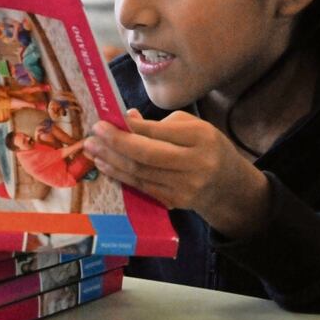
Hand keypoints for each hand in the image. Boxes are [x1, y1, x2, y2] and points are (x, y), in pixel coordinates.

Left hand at [84, 109, 270, 237]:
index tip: (107, 119)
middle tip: (94, 133)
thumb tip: (126, 119)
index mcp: (200, 138)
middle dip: (116, 143)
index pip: (160, 132)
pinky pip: (142, 186)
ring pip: (140, 173)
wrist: (227, 185)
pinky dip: (120, 175)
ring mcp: (184, 186)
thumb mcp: (193, 126)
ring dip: (111, 160)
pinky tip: (105, 164)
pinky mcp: (175, 201)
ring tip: (92, 148)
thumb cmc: (206, 147)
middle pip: (147, 155)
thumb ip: (160, 123)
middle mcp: (194, 163)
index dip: (131, 127)